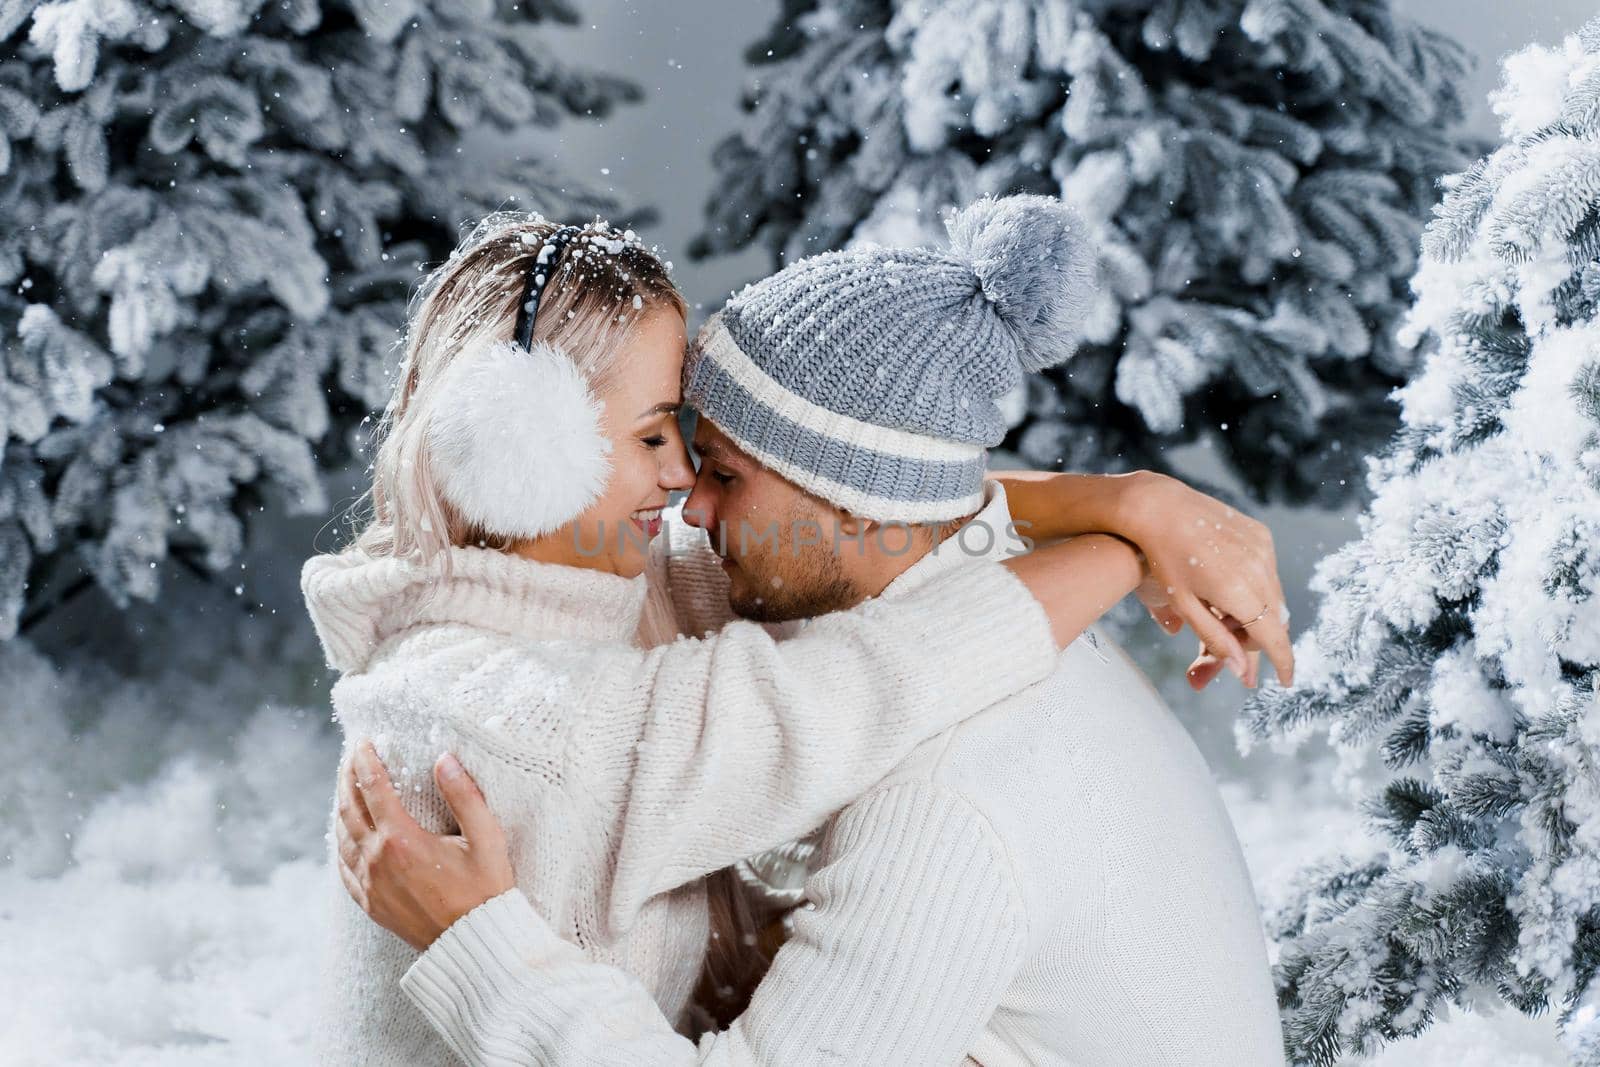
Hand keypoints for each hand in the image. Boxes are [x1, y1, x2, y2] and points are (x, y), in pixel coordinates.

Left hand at [335, 739, 514, 951]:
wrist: (474, 945)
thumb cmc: (485, 892)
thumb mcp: (487, 839)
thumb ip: (465, 795)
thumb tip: (444, 759)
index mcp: (402, 839)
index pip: (374, 788)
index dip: (366, 761)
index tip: (365, 742)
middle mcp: (377, 860)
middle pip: (349, 808)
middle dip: (347, 778)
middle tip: (351, 758)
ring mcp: (369, 884)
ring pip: (341, 837)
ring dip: (341, 808)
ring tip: (346, 790)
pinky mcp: (370, 904)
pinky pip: (343, 868)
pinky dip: (341, 844)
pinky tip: (346, 836)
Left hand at [1117, 473, 1292, 690]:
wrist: (1160, 507)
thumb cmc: (1163, 559)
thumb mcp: (1183, 604)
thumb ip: (1214, 639)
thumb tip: (1241, 671)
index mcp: (1239, 591)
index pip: (1273, 637)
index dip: (1282, 662)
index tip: (1285, 680)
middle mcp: (1259, 569)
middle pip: (1273, 620)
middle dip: (1255, 637)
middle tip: (1228, 642)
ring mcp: (1263, 549)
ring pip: (1273, 597)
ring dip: (1255, 613)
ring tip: (1221, 612)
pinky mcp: (1262, 535)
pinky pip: (1268, 572)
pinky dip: (1256, 587)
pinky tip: (1226, 585)